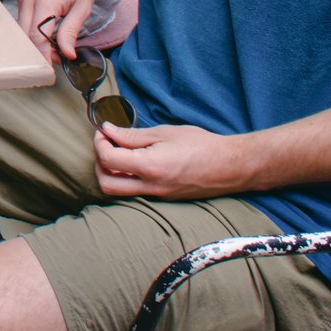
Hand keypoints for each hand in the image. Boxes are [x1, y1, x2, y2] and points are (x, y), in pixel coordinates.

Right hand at [16, 0, 100, 61]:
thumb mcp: (82, 7)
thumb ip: (72, 31)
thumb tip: (67, 54)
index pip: (37, 35)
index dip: (42, 54)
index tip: (50, 68)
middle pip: (25, 35)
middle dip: (38, 51)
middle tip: (55, 60)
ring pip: (21, 29)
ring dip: (34, 42)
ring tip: (53, 48)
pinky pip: (22, 20)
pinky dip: (31, 31)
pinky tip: (46, 35)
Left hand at [92, 123, 251, 199]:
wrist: (231, 166)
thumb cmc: (201, 145)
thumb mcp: (164, 133)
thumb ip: (132, 135)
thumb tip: (108, 131)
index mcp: (149, 167)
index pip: (108, 159)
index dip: (99, 143)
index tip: (103, 131)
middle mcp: (151, 186)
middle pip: (106, 184)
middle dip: (98, 164)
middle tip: (105, 145)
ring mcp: (158, 196)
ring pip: (119, 192)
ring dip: (111, 174)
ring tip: (118, 153)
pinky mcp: (165, 199)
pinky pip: (136, 192)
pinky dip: (127, 179)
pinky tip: (134, 163)